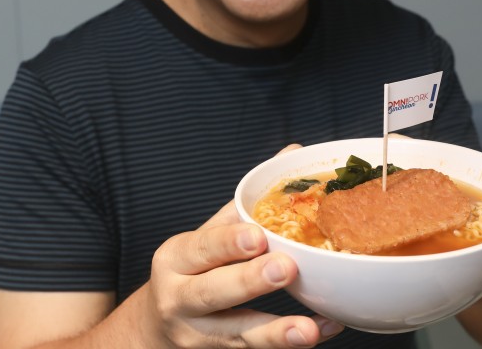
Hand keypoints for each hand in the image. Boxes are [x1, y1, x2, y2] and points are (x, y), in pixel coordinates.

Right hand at [136, 147, 343, 347]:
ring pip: (237, 334)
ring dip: (276, 332)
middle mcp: (179, 298)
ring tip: (309, 328)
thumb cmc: (192, 271)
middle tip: (285, 269)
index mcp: (176, 258)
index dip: (228, 243)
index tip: (257, 237)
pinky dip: (290, 341)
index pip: (201, 247)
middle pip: (212, 292)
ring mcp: (198, 335)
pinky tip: (324, 329)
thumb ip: (247, 201)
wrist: (156, 329)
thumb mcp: (208, 235)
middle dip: (248, 282)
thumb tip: (293, 152)